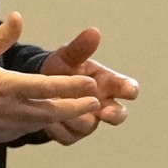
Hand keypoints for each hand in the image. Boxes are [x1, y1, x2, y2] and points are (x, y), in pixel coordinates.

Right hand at [0, 13, 99, 144]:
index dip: (73, 86)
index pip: (49, 87)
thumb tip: (18, 17)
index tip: (91, 83)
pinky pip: (27, 131)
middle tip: (95, 104)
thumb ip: (0, 37)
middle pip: (54, 111)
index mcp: (8, 86)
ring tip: (80, 113)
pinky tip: (47, 118)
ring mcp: (6, 126)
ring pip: (43, 124)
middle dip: (77, 107)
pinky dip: (41, 124)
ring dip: (62, 118)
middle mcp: (11, 109)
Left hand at [40, 27, 139, 145]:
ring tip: (60, 108)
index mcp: (108, 84)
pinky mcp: (71, 134)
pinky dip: (57, 128)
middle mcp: (103, 105)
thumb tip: (93, 31)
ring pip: (88, 126)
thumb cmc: (61, 68)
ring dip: (76, 118)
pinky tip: (46, 121)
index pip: (127, 88)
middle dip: (114, 114)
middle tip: (106, 112)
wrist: (37, 86)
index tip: (129, 90)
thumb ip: (80, 48)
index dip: (130, 89)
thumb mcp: (68, 56)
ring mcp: (88, 121)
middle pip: (118, 115)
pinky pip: (67, 136)